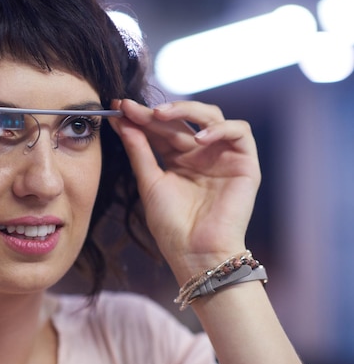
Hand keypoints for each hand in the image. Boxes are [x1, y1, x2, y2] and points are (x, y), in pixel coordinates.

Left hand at [109, 99, 260, 281]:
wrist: (196, 254)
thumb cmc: (172, 226)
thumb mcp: (149, 183)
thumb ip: (139, 151)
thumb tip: (123, 122)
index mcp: (178, 160)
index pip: (161, 130)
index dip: (141, 118)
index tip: (119, 109)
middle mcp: (201, 154)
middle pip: (181, 121)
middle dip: (156, 113)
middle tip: (133, 109)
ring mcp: (223, 156)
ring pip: (211, 116)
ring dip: (186, 110)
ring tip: (161, 116)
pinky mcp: (245, 163)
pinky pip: (240, 132)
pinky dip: (220, 129)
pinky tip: (198, 139)